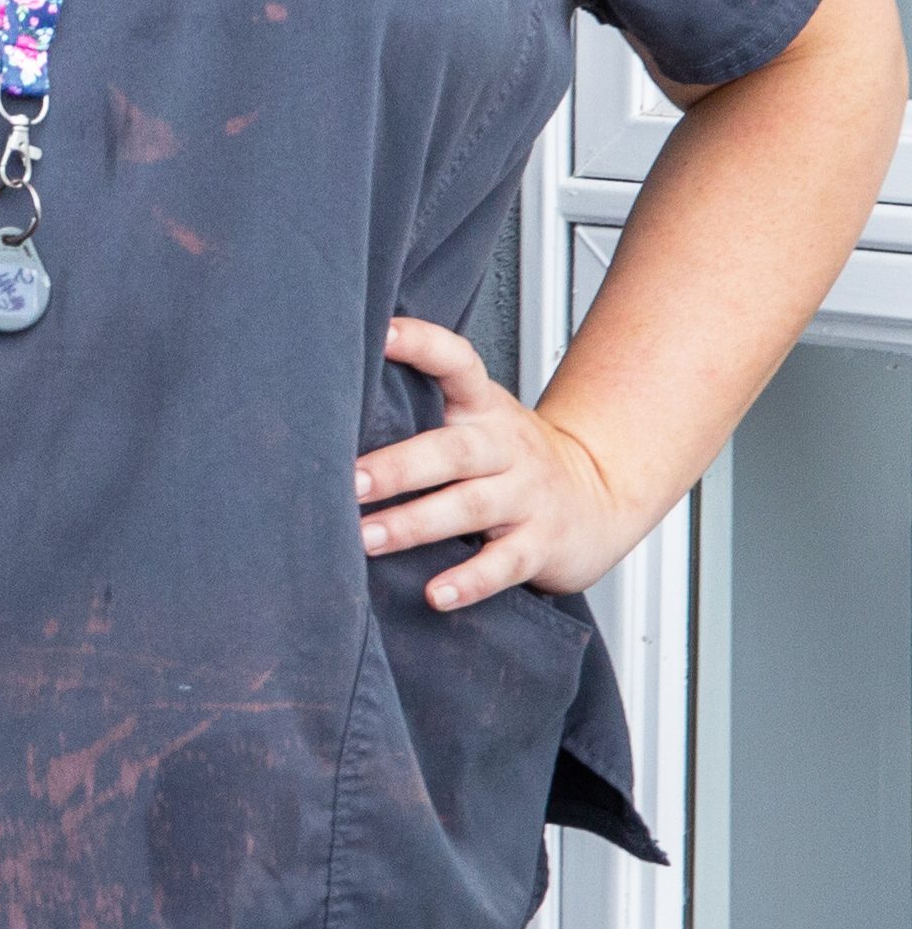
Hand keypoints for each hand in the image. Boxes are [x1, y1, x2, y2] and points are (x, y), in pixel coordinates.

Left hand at [359, 314, 645, 610]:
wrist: (602, 496)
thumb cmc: (512, 458)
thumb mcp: (478, 420)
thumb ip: (421, 407)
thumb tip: (326, 409)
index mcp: (484, 408)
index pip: (458, 363)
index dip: (422, 344)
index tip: (381, 333)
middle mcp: (505, 447)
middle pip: (451, 449)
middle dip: (396, 466)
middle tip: (347, 481)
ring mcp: (527, 496)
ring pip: (470, 507)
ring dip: (414, 524)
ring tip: (365, 538)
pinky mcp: (542, 544)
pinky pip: (504, 564)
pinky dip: (470, 581)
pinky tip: (436, 594)